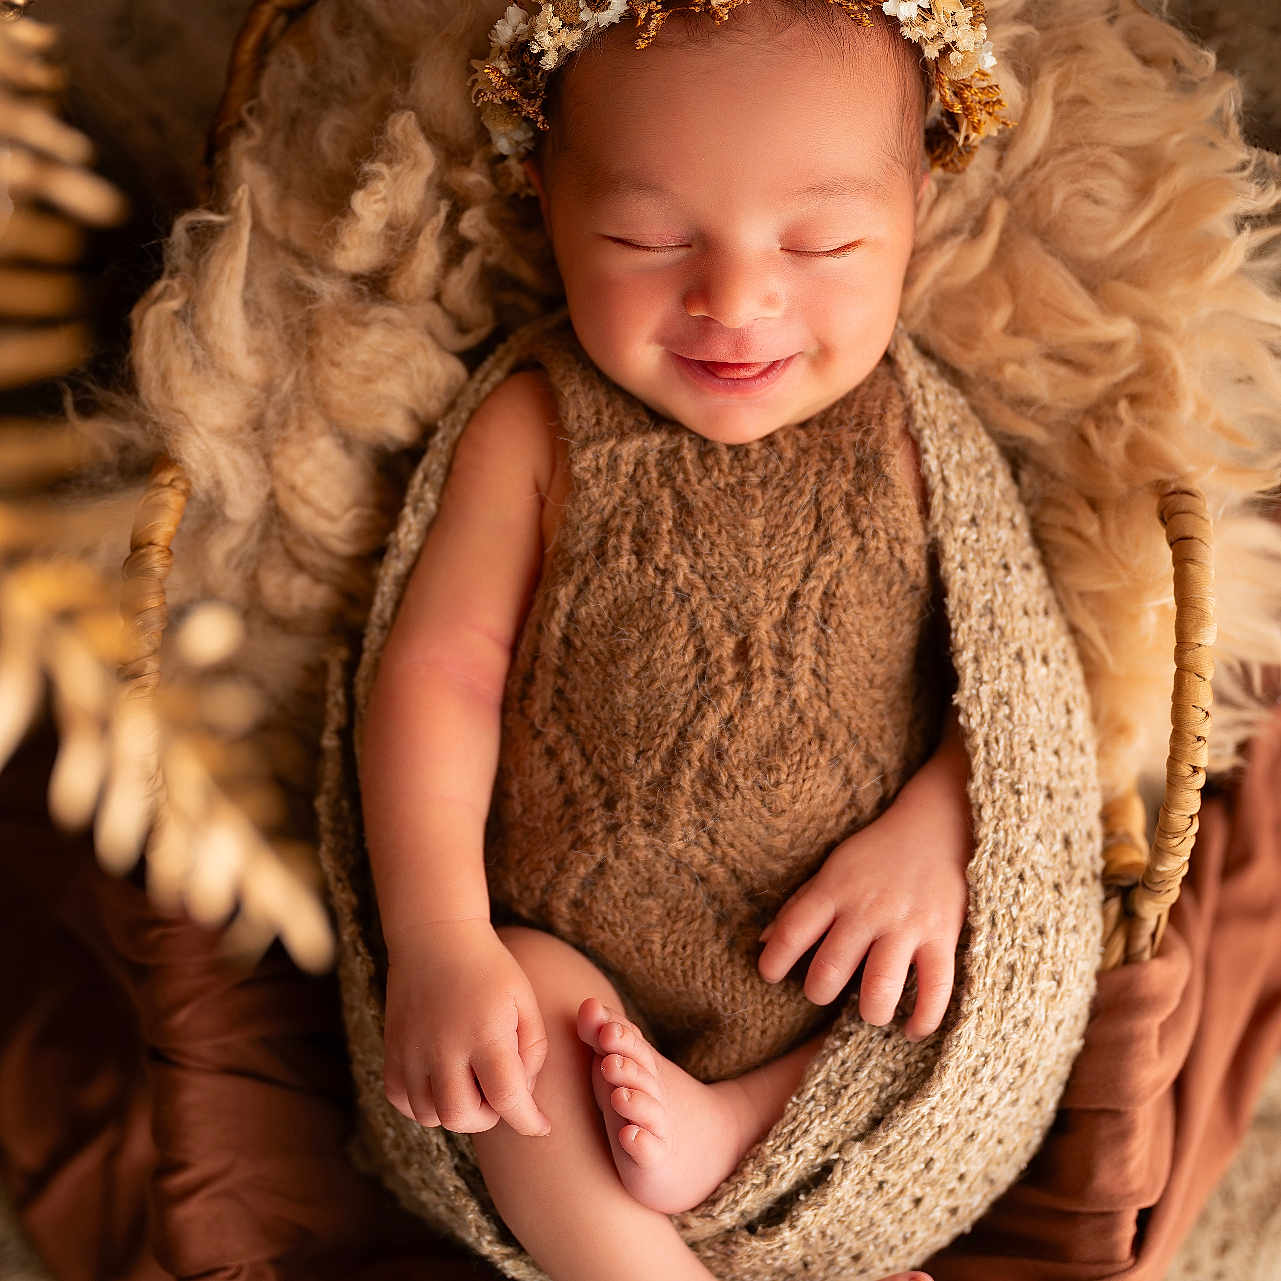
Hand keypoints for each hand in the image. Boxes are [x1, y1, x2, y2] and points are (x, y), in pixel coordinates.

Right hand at [383, 918, 552, 1136]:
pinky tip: (441, 1083)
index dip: (528, 1121)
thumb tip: (522, 1095)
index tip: (541, 1126)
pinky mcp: (391, 1051)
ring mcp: (411, 1051)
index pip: (506, 1099)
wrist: (436, 937)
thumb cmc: (489, 968)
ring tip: (471, 1083)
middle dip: (489, 1117)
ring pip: (431, 1116)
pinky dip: (423, 1104)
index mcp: (484, 1032)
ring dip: (456, 1111)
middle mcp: (443, 1047)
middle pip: (463, 1117)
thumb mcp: (525, 1000)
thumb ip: (533, 1051)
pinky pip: (402, 1102)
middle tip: (499, 1093)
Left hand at [757, 721, 971, 1041]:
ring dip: (869, 1011)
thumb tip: (764, 943)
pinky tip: (911, 1030)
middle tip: (824, 990)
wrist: (937, 825)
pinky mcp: (942, 937)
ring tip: (869, 1011)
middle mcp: (867, 910)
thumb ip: (800, 906)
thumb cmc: (877, 853)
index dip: (773, 963)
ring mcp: (906, 925)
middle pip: (830, 970)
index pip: (790, 933)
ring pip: (880, 988)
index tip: (771, 976)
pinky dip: (923, 1019)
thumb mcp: (832, 868)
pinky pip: (935, 990)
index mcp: (834, 890)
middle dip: (819, 992)